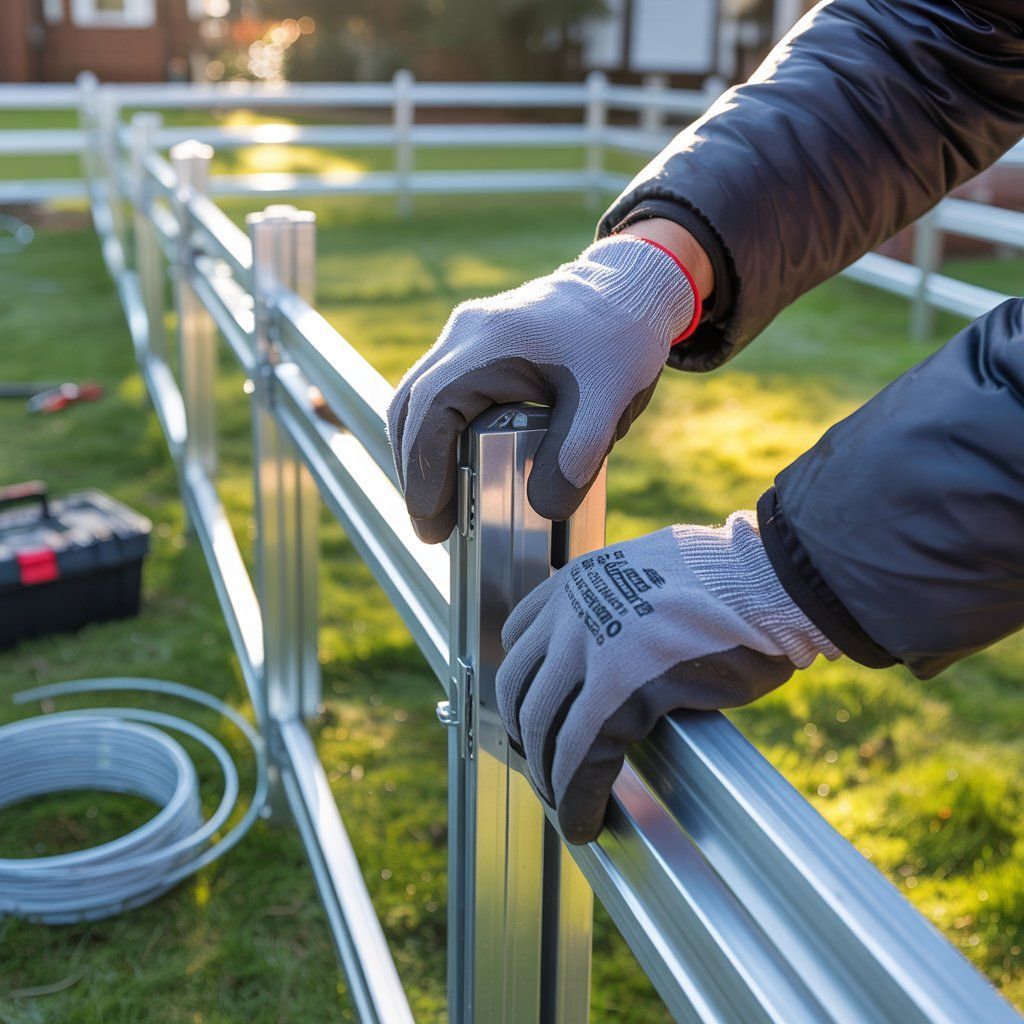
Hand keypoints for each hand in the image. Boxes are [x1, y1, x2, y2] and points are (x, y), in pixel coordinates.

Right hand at [387, 235, 697, 542]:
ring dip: (422, 453)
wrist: (631, 285)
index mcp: (487, 345)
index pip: (430, 413)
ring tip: (443, 506)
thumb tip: (543, 509)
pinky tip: (459, 465)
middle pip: (410, 409)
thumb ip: (577, 454)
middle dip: (415, 471)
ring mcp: (466, 335)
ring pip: (419, 399)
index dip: (423, 470)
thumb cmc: (621, 336)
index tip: (432, 520)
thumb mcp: (609, 398)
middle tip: (433, 527)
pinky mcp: (477, 343)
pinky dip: (439, 433)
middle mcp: (465, 335)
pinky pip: (440, 391)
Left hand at [496, 512, 838, 843]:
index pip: (517, 641)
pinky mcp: (621, 690)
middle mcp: (571, 611)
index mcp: (576, 582)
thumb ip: (620, 611)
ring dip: (548, 776)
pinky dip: (578, 798)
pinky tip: (587, 822)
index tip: (534, 720)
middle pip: (518, 688)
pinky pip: (582, 757)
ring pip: (542, 727)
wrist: (769, 578)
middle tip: (544, 769)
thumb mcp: (652, 577)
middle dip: (526, 738)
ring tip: (567, 806)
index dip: (522, 690)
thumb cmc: (730, 583)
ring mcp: (591, 648)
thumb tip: (619, 652)